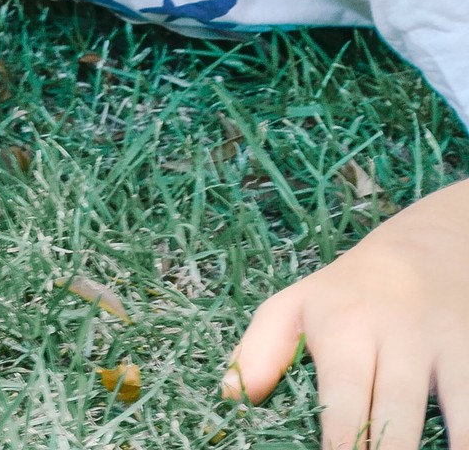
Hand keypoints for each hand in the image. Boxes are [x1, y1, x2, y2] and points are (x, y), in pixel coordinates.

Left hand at [224, 178, 468, 448]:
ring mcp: (442, 347)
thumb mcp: (296, 305)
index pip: (340, 402)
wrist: (427, 247)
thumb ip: (260, 349)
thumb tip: (231, 397)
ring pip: (451, 413)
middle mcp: (393, 336)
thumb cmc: (348, 291)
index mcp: (341, 328)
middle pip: (395, 413)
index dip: (340, 444)